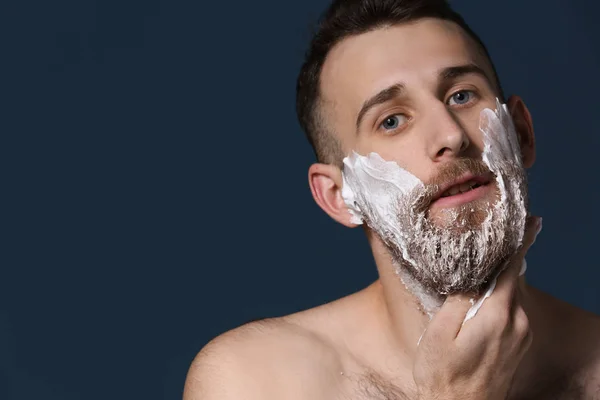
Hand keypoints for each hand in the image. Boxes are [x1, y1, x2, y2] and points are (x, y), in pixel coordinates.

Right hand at [413, 216, 541, 399]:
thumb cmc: (443, 376)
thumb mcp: (439, 335)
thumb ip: (457, 301)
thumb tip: (471, 277)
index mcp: (497, 315)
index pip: (513, 269)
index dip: (522, 243)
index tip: (534, 222)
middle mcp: (517, 324)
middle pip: (514, 279)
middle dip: (505, 261)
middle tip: (489, 244)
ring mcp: (521, 337)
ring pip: (512, 296)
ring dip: (501, 282)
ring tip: (478, 276)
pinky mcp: (519, 347)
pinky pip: (512, 312)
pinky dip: (502, 300)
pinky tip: (482, 305)